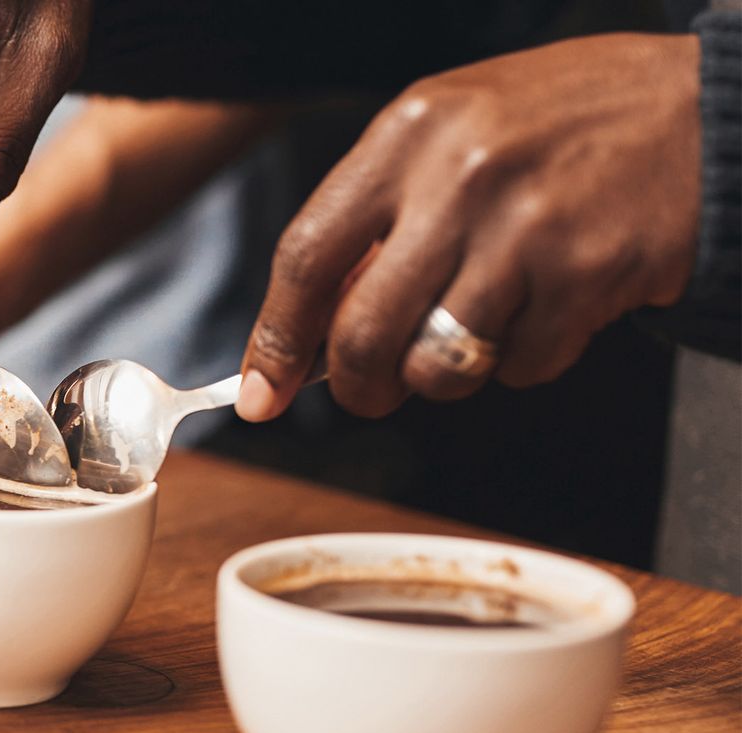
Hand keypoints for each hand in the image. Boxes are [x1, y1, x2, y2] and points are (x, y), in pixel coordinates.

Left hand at [236, 34, 701, 420]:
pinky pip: (519, 370)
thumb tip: (309, 331)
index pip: (306, 254)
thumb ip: (377, 221)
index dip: (275, 338)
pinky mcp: (585, 276)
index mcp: (408, 134)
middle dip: (358, 386)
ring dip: (447, 374)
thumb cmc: (556, 131)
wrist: (698, 113)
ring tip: (481, 323)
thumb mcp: (448, 137)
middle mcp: (460, 177)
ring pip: (438, 367)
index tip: (259, 394)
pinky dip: (524, 359)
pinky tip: (550, 304)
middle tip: (372, 390)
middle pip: (363, 333)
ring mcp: (525, 228)